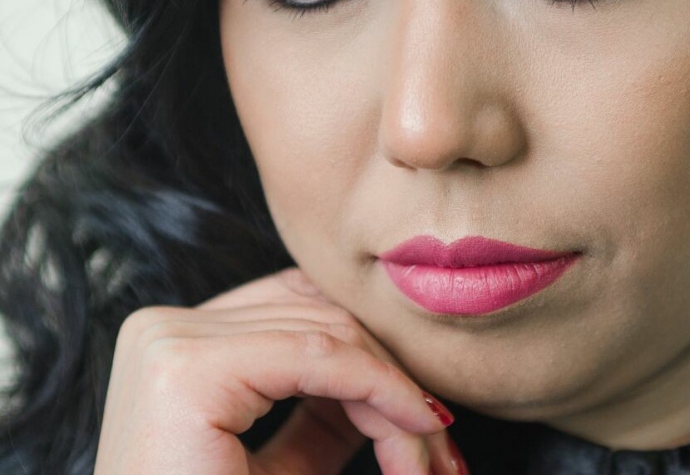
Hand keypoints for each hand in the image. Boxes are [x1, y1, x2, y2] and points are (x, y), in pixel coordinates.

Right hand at [94, 268, 467, 473]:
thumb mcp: (283, 466)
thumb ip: (326, 415)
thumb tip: (401, 389)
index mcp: (178, 341)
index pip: (303, 309)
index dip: (374, 355)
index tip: (430, 417)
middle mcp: (165, 326)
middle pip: (322, 318)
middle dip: (394, 382)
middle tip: (444, 451)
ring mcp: (171, 340)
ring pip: (331, 335)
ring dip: (396, 398)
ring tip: (431, 460)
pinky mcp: (189, 369)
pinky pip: (319, 356)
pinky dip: (381, 390)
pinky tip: (418, 428)